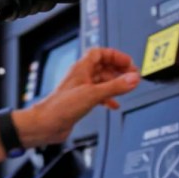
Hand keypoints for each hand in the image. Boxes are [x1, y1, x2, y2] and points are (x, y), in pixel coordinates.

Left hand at [13, 47, 139, 146]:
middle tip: (131, 76)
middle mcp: (80, 77)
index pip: (100, 53)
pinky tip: (114, 104)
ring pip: (101, 81)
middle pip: (103, 66)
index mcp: (81, 68)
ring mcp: (80, 89)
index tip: (128, 63)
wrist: (45, 124)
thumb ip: (114, 86)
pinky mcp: (80, 102)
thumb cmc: (60, 107)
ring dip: (114, 84)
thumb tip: (133, 79)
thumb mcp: (93, 94)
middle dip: (118, 70)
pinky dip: (108, 98)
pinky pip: (98, 95)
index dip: (115, 55)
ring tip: (126, 88)